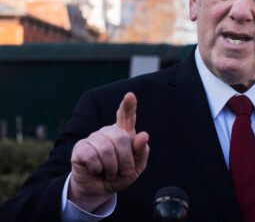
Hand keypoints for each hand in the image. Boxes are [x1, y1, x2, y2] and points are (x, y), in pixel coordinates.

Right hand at [69, 92, 149, 211]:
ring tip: (110, 172)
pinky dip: (98, 169)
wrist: (99, 189)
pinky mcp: (80, 147)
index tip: (130, 95)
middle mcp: (108, 131)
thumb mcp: (136, 167)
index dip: (128, 105)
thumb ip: (141, 152)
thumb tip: (143, 135)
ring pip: (107, 148)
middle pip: (122, 138)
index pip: (127, 116)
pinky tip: (96, 170)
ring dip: (112, 168)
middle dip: (126, 160)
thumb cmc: (120, 174)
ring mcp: (94, 137)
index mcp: (124, 132)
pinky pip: (92, 156)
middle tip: (123, 171)